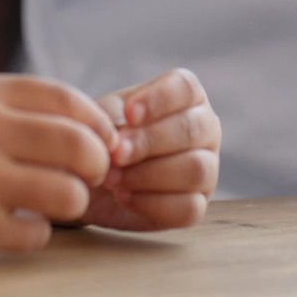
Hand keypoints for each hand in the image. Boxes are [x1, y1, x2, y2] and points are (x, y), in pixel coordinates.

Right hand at [0, 73, 115, 256]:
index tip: (102, 140)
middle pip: (77, 145)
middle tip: (89, 175)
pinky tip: (19, 222)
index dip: (98, 122)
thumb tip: (100, 125)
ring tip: (58, 200)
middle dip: (97, 163)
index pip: (67, 99)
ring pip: (68, 193)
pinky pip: (38, 234)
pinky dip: (38, 231)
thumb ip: (23, 105)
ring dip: (73, 200)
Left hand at [82, 68, 218, 230]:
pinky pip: (188, 207)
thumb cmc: (102, 139)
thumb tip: (123, 137)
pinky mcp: (197, 206)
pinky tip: (124, 197)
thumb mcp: (99, 119)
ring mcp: (206, 169)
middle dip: (149, 142)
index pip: (185, 88)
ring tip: (112, 178)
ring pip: (195, 170)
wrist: (89, 180)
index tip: (129, 113)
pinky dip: (152, 203)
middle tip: (116, 154)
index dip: (159, 99)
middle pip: (191, 130)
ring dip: (148, 175)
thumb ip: (110, 119)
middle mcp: (204, 129)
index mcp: (185, 96)